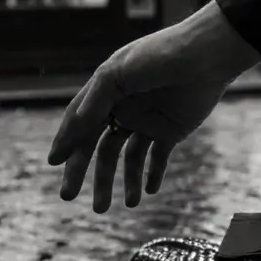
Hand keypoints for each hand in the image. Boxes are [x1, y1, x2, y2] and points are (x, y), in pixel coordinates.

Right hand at [48, 2, 260, 212]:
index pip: (80, 123)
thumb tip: (74, 126)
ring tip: (125, 205)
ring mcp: (147, 122)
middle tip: (68, 196)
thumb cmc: (160, 55)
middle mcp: (123, 110)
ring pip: (127, 159)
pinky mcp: (171, 131)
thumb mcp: (120, 72)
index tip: (54, 163)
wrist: (206, 55)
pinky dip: (152, 175)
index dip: (66, 142)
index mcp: (106, 93)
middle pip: (98, 148)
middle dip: (83, 172)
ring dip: (123, 182)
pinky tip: (148, 192)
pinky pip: (156, 159)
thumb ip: (96, 100)